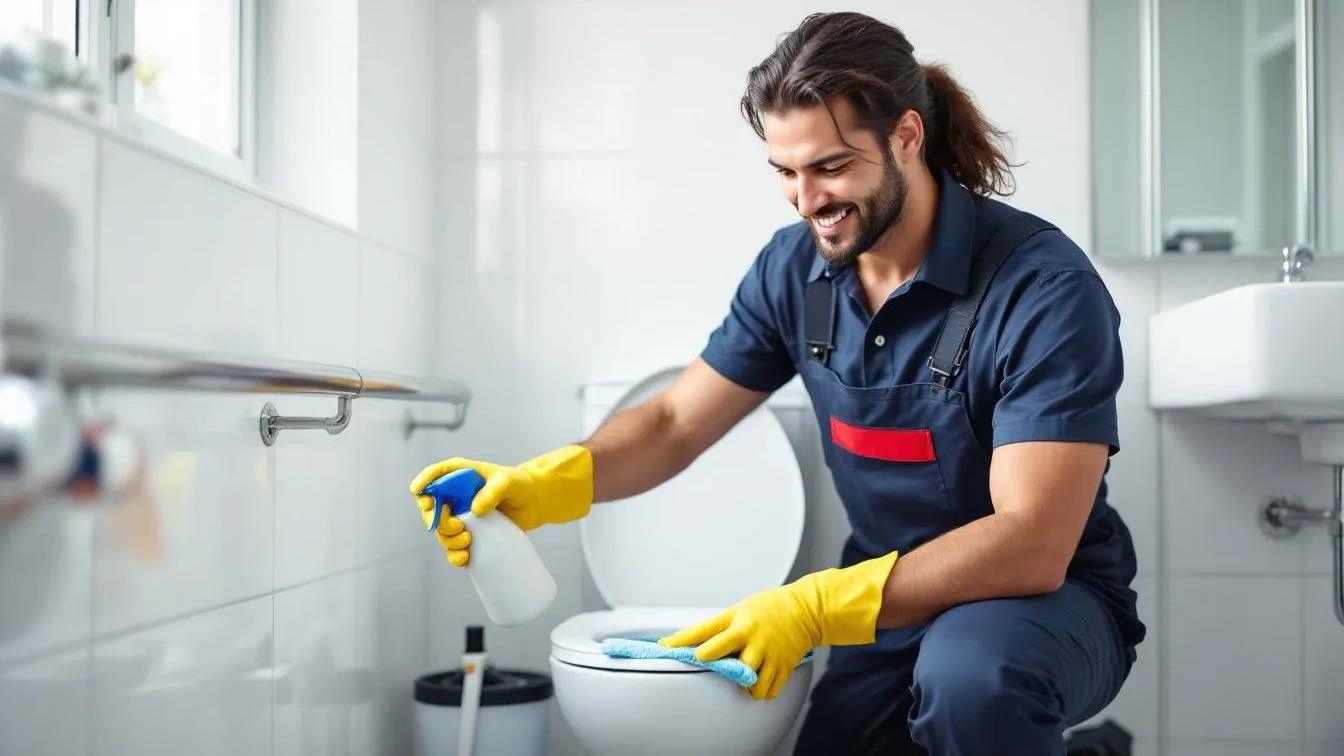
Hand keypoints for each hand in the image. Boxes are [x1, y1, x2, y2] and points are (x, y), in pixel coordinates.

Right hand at [410, 444, 592, 566]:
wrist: (535, 502)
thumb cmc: (520, 485)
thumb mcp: (508, 482)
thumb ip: (493, 491)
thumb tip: (475, 510)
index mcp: (460, 475)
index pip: (434, 475)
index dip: (423, 484)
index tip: (422, 497)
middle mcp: (456, 496)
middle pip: (431, 509)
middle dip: (437, 521)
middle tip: (458, 526)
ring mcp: (462, 516)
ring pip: (441, 532)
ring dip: (447, 540)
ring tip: (468, 541)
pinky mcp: (471, 535)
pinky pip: (454, 549)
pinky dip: (454, 556)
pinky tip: (464, 559)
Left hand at [658, 551, 899, 699]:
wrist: (807, 609)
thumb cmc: (770, 607)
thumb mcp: (741, 608)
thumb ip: (721, 627)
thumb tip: (696, 641)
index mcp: (739, 621)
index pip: (704, 632)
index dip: (682, 641)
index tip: (666, 647)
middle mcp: (751, 638)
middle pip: (722, 656)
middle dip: (711, 662)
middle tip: (712, 664)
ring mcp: (768, 654)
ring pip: (747, 682)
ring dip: (742, 685)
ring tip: (743, 678)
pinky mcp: (783, 666)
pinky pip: (768, 690)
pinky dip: (761, 691)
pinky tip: (759, 684)